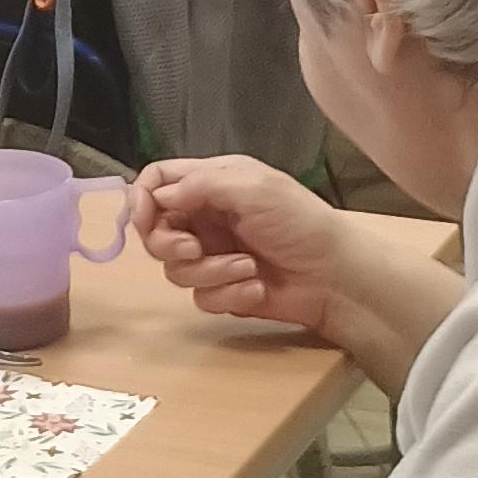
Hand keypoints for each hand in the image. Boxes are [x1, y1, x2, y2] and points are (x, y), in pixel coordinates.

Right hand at [130, 156, 342, 335]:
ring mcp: (212, 256)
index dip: (141, 199)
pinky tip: (256, 287)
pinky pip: (199, 296)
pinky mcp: (222, 290)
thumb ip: (200, 185)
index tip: (143, 219)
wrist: (336, 278)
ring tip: (247, 268)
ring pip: (175, 268)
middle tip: (194, 249)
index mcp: (213, 184)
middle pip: (154, 230)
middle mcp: (206, 218)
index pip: (158, 182)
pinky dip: (227, 294)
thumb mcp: (254, 189)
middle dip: (168, 244)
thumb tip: (156, 197)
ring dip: (210, 271)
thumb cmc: (301, 224)